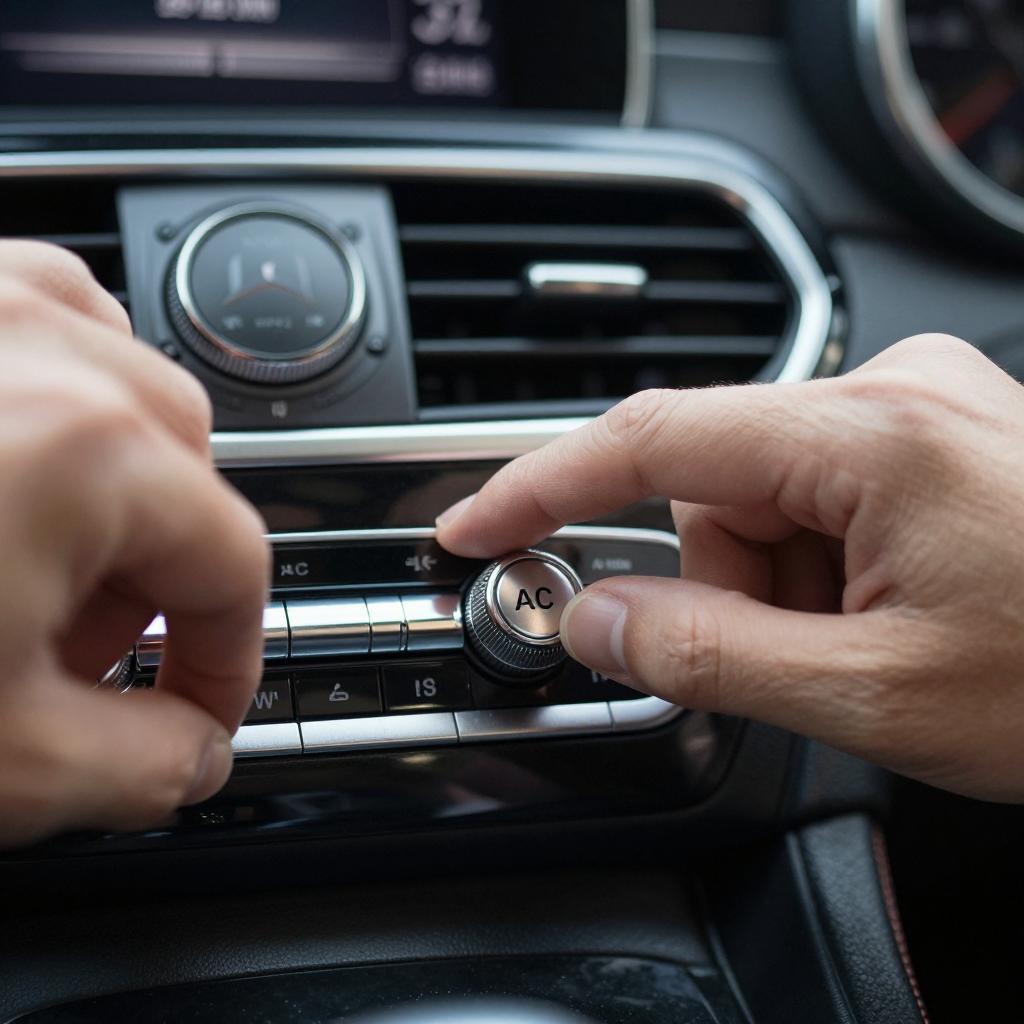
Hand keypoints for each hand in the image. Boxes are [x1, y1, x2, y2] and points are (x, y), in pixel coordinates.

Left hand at [0, 242, 268, 845]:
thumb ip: (147, 770)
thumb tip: (204, 757)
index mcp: (89, 449)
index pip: (238, 572)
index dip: (226, 664)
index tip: (194, 712)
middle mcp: (42, 341)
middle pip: (197, 467)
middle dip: (163, 571)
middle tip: (93, 647)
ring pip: (132, 373)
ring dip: (122, 471)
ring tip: (45, 549)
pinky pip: (48, 310)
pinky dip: (60, 379)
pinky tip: (17, 447)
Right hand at [437, 335, 1023, 801]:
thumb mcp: (876, 694)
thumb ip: (709, 654)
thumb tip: (593, 621)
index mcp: (873, 432)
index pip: (648, 439)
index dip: (540, 486)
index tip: (475, 525)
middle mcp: (893, 390)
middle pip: (713, 485)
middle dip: (725, 582)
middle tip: (795, 658)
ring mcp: (919, 408)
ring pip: (765, 500)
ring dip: (781, 583)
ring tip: (869, 642)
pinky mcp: (934, 438)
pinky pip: (820, 496)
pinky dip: (821, 566)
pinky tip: (894, 611)